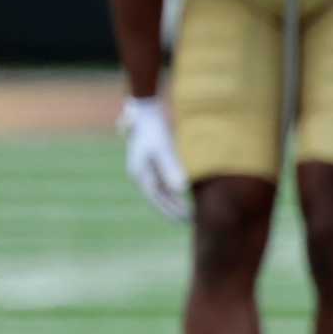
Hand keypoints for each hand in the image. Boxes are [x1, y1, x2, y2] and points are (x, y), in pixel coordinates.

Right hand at [118, 96, 188, 222]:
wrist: (145, 110)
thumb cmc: (154, 129)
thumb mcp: (163, 148)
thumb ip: (171, 168)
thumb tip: (180, 189)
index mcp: (140, 173)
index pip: (157, 198)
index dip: (171, 210)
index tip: (186, 220)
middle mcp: (140, 174)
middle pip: (158, 198)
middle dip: (173, 211)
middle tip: (192, 222)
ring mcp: (145, 170)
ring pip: (160, 192)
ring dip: (174, 203)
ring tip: (190, 215)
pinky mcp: (152, 164)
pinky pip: (162, 184)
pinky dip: (173, 193)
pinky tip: (185, 196)